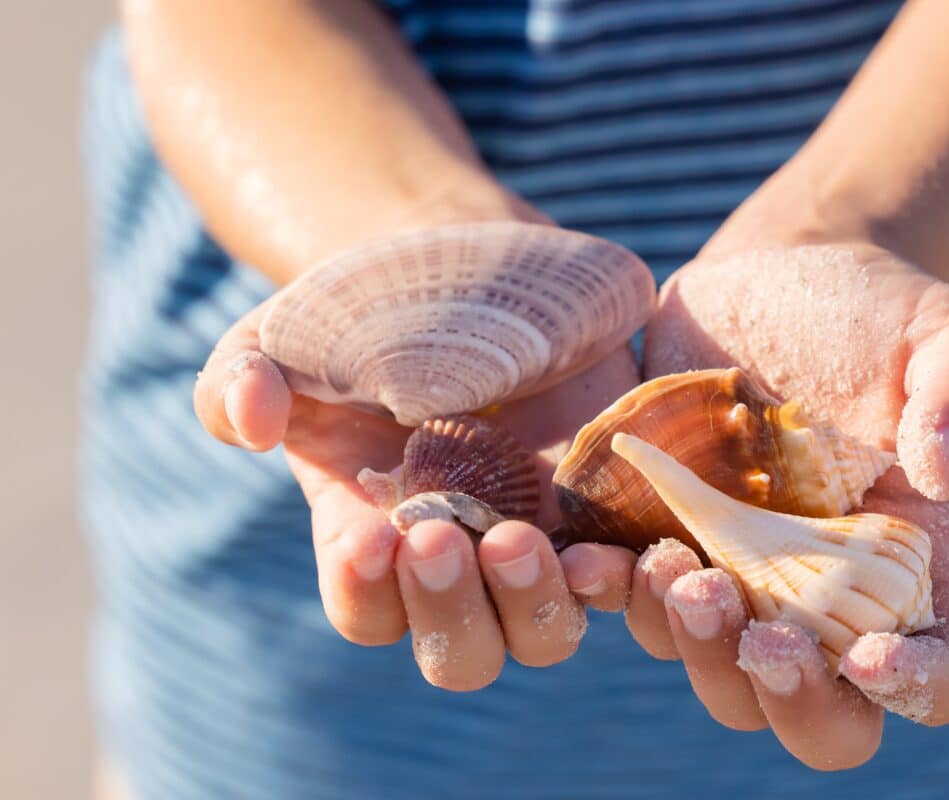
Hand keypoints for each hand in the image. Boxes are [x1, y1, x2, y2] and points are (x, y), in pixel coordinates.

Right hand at [193, 224, 637, 690]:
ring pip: (543, 632)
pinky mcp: (599, 508)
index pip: (367, 610)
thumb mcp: (279, 339)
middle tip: (440, 537)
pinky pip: (618, 575)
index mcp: (373, 538)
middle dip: (450, 611)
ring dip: (533, 604)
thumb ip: (238, 381)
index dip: (365, 592)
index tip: (368, 540)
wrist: (467, 272)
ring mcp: (537, 540)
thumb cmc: (359, 320)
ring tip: (518, 538)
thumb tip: (251, 417)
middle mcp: (460, 561)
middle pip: (462, 651)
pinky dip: (616, 578)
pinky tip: (605, 550)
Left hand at [622, 241, 948, 767]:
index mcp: (913, 565)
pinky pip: (631, 601)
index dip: (918, 689)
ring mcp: (741, 575)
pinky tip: (591, 556)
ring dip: (693, 642)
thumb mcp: (945, 332)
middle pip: (819, 713)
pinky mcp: (666, 537)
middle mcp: (827, 594)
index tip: (873, 658)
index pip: (941, 669)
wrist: (772, 277)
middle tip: (758, 630)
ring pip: (717, 671)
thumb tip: (942, 474)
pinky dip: (610, 593)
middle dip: (787, 696)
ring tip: (674, 565)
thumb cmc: (875, 310)